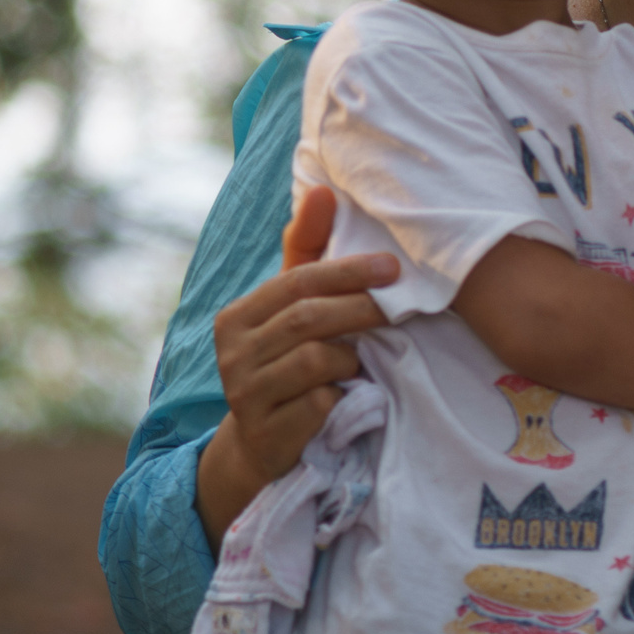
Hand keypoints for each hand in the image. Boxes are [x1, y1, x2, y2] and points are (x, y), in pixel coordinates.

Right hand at [193, 186, 396, 540]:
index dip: (348, 270)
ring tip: (367, 358)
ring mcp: (244, 394)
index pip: (297, 281)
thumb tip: (322, 188)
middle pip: (308, 318)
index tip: (394, 267)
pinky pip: (321, 401)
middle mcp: (231, 352)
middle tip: (402, 305)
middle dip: (362, 308)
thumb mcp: (295, 310)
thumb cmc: (290, 362)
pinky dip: (345, 395)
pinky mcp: (266, 431)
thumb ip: (308, 252)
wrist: (267, 444)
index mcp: (237, 316)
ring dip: (353, 355)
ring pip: (316, 358)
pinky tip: (350, 397)